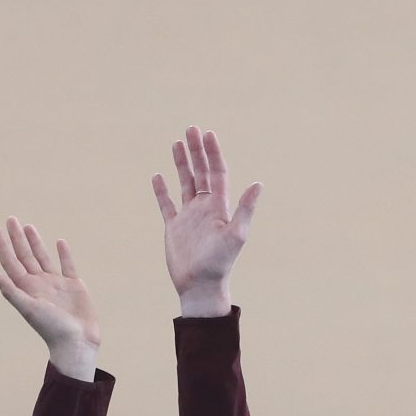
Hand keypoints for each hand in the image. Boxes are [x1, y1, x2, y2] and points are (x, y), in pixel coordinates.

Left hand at [0, 218, 100, 380]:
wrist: (76, 341)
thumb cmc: (51, 328)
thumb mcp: (28, 308)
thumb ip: (11, 291)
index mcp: (26, 289)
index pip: (11, 263)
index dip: (3, 246)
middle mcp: (38, 284)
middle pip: (24, 256)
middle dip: (16, 238)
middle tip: (10, 219)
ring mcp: (56, 285)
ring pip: (42, 258)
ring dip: (35, 242)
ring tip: (28, 226)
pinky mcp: (73, 286)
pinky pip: (67, 265)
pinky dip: (63, 254)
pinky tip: (59, 242)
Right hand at [151, 126, 261, 317]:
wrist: (200, 285)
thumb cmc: (220, 263)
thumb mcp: (236, 235)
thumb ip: (245, 209)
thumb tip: (257, 184)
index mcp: (219, 205)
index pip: (216, 172)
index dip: (213, 153)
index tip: (207, 134)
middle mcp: (205, 207)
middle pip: (200, 172)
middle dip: (196, 150)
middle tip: (190, 129)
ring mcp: (188, 216)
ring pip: (184, 183)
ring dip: (181, 163)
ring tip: (176, 143)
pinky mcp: (174, 227)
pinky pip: (166, 204)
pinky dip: (161, 190)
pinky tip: (158, 176)